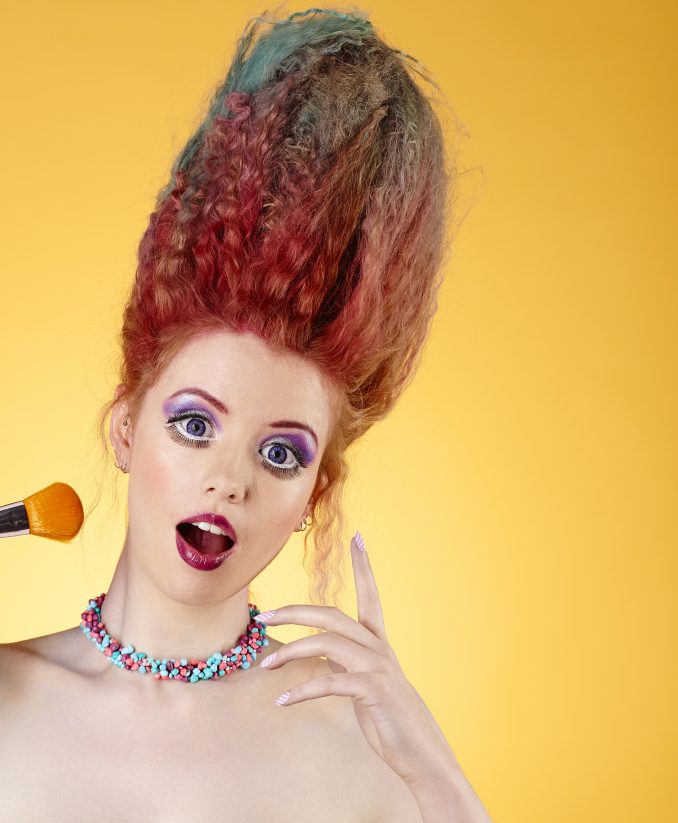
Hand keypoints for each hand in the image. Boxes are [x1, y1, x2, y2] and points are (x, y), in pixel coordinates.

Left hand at [253, 531, 458, 787]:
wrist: (422, 753)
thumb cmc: (390, 718)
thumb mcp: (365, 683)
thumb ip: (346, 662)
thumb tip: (321, 650)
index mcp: (378, 643)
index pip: (370, 595)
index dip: (363, 566)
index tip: (357, 536)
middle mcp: (379, 648)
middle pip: (331, 615)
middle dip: (295, 612)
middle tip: (265, 616)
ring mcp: (377, 667)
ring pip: (326, 644)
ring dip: (291, 653)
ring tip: (265, 669)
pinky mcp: (372, 690)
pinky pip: (329, 682)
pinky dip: (302, 690)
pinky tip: (283, 701)